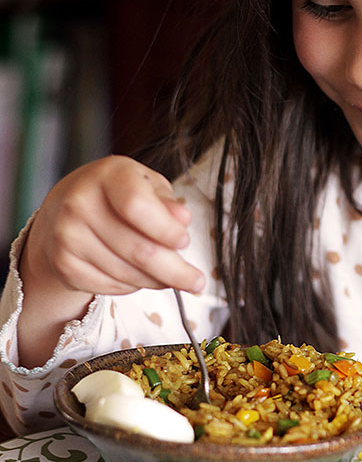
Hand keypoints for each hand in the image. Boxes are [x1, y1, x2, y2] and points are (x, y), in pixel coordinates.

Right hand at [17, 156, 205, 368]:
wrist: (64, 210)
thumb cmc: (118, 195)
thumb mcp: (147, 186)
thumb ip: (167, 202)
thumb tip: (182, 220)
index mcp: (108, 175)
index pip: (137, 206)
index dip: (166, 230)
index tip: (185, 242)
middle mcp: (81, 202)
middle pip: (138, 250)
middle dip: (175, 271)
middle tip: (196, 282)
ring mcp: (68, 235)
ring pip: (128, 274)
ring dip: (156, 280)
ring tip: (167, 275)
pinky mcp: (64, 264)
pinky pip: (112, 286)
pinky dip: (133, 286)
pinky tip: (137, 274)